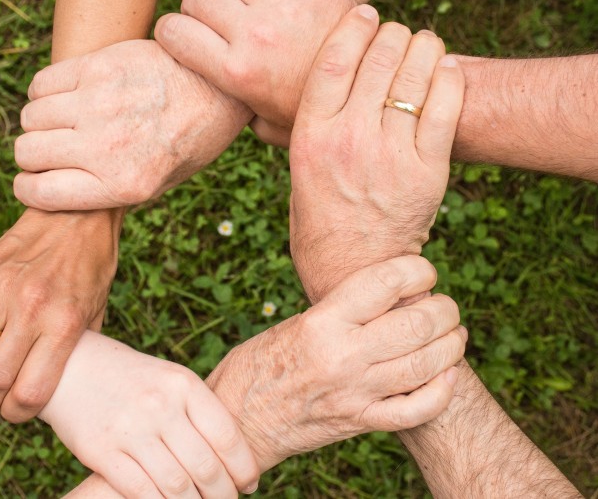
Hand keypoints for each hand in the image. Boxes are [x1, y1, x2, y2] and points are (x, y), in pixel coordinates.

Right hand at [0, 208, 119, 421]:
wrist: (77, 213)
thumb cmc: (93, 266)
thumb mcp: (98, 310)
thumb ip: (78, 348)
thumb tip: (62, 384)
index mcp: (64, 324)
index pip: (30, 391)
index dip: (17, 415)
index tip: (16, 414)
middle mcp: (32, 310)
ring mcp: (2, 291)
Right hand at [13, 39, 251, 210]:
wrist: (217, 90)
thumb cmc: (188, 142)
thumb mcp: (158, 185)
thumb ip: (107, 192)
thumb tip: (56, 192)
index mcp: (123, 185)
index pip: (39, 193)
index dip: (28, 189)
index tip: (33, 182)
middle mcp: (107, 147)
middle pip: (27, 153)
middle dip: (33, 156)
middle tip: (53, 150)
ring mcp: (100, 104)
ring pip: (30, 117)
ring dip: (40, 123)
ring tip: (64, 122)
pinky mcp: (98, 67)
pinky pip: (41, 84)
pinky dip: (44, 93)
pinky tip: (67, 97)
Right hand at [39, 332, 259, 497]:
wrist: (71, 367)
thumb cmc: (132, 379)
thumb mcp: (169, 380)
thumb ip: (198, 411)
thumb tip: (233, 457)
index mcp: (183, 384)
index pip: (226, 436)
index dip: (244, 467)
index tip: (249, 484)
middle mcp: (159, 405)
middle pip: (205, 466)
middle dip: (222, 495)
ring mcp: (130, 429)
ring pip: (176, 486)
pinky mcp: (101, 451)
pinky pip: (140, 491)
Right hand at [155, 0, 366, 145]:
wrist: (376, 89)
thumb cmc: (317, 110)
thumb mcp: (269, 126)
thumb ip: (237, 112)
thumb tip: (216, 106)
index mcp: (238, 72)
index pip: (173, 31)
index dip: (174, 33)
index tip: (187, 38)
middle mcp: (256, 34)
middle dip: (202, 10)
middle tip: (222, 25)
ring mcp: (284, 5)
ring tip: (251, 14)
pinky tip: (278, 9)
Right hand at [206, 256, 465, 470]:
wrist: (238, 420)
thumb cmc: (258, 364)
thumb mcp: (294, 324)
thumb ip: (340, 312)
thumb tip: (390, 296)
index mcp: (321, 322)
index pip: (386, 282)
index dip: (418, 270)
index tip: (424, 271)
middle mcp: (342, 356)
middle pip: (417, 323)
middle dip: (445, 309)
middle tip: (445, 306)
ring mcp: (355, 393)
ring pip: (426, 364)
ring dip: (451, 345)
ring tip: (454, 334)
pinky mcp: (360, 422)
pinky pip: (416, 409)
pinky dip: (442, 391)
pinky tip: (447, 376)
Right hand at [289, 8, 464, 301]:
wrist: (353, 272)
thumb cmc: (319, 222)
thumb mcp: (297, 172)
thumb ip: (304, 130)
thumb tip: (308, 89)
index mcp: (310, 136)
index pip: (334, 60)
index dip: (353, 27)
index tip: (364, 13)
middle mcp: (349, 139)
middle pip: (378, 58)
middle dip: (391, 35)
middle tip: (396, 35)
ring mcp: (391, 154)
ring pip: (415, 75)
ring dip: (423, 48)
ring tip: (423, 45)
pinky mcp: (427, 171)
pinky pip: (446, 106)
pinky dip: (449, 78)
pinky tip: (445, 69)